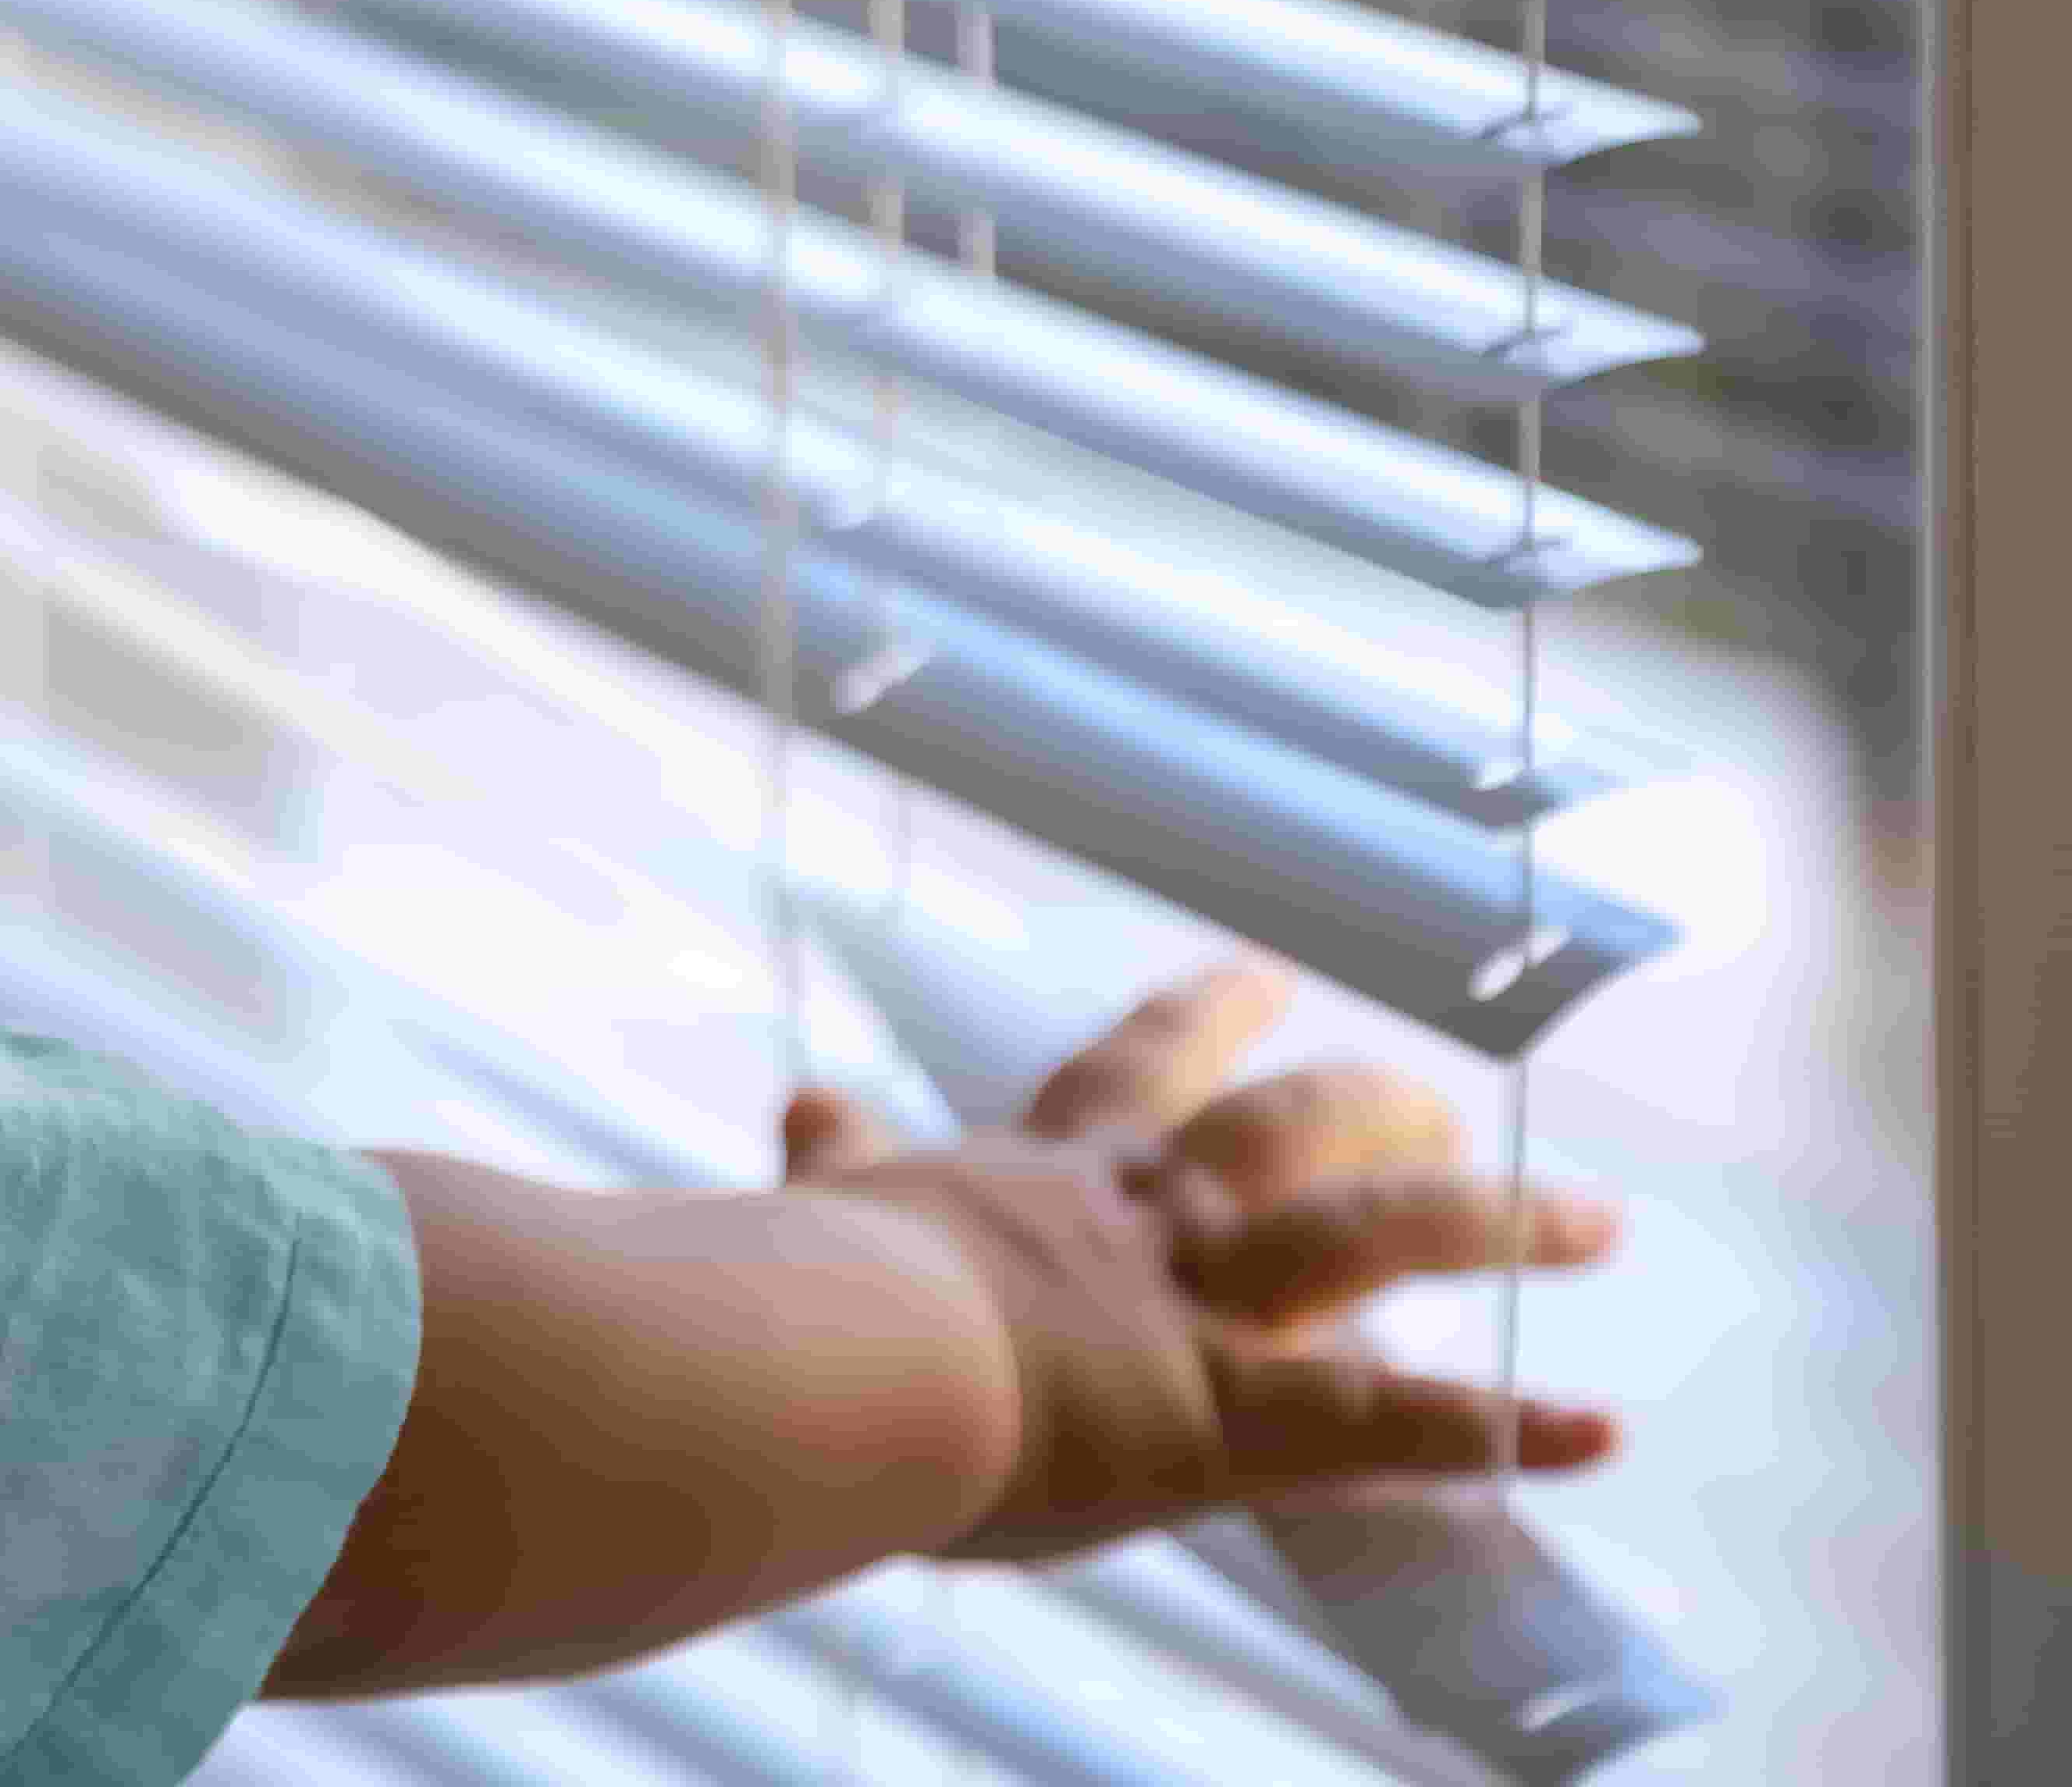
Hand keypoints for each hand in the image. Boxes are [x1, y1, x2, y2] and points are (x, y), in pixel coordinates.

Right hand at [776, 951, 1630, 1566]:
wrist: (833, 1354)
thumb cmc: (803, 1293)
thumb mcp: (822, 1211)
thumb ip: (836, 1165)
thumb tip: (803, 1100)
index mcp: (1040, 1181)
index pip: (1130, 1075)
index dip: (1198, 1022)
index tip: (1260, 977)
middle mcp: (1140, 1224)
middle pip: (1282, 1133)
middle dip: (1376, 1104)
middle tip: (1447, 1091)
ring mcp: (1194, 1311)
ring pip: (1372, 1233)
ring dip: (1499, 1223)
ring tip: (1599, 1218)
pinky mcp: (1227, 1416)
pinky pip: (1386, 1422)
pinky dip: (1506, 1429)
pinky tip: (1603, 1429)